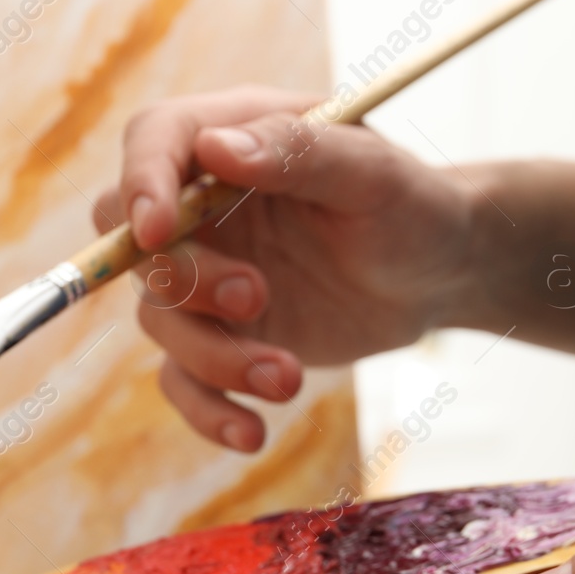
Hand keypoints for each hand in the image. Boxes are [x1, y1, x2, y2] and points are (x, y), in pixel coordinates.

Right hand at [97, 85, 477, 450]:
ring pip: (162, 320)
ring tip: (289, 376)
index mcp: (232, 139)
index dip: (141, 184)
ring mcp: (206, 277)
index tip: (157, 230)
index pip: (155, 142)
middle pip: (136, 242)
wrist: (439, 276)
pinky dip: (207, 412)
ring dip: (214, 358)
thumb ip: (298, 151)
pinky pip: (184, 380)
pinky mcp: (222, 338)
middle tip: (256, 297)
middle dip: (183, 279)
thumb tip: (215, 148)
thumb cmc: (411, 205)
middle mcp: (202, 208)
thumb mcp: (373, 172)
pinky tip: (251, 434)